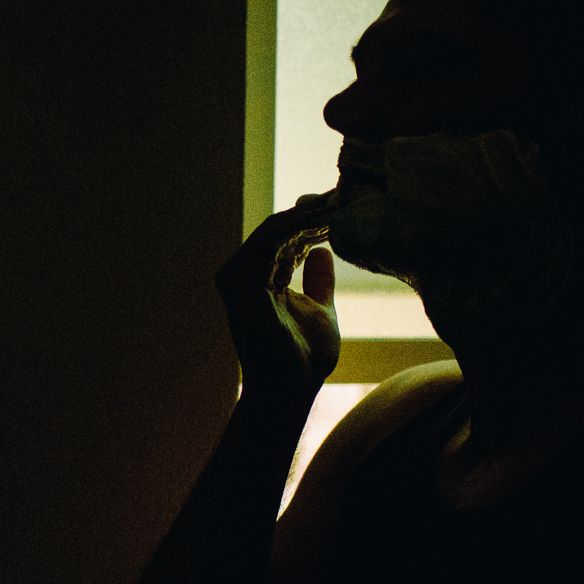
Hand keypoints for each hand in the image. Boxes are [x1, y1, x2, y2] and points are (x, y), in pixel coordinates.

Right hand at [215, 193, 340, 396]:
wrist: (290, 390)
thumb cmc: (303, 359)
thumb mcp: (319, 310)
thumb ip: (318, 282)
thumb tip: (322, 251)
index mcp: (258, 279)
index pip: (283, 239)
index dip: (313, 220)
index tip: (345, 204)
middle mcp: (242, 274)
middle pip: (277, 229)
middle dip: (311, 210)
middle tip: (345, 193)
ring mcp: (238, 277)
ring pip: (273, 230)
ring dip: (306, 213)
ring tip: (339, 201)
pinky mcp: (243, 282)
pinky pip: (269, 242)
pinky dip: (296, 227)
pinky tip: (323, 219)